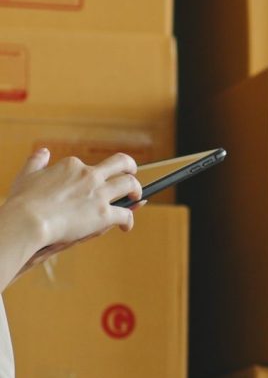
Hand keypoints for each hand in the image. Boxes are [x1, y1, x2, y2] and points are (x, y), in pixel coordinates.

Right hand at [0, 149, 144, 292]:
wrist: (27, 221)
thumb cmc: (23, 202)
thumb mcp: (27, 175)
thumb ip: (36, 162)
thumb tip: (43, 151)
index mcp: (73, 166)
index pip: (88, 166)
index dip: (91, 174)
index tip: (91, 181)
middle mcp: (90, 176)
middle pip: (121, 163)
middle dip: (130, 166)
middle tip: (132, 172)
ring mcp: (99, 194)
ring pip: (129, 185)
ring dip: (136, 190)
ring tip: (136, 196)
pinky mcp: (104, 214)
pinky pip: (125, 214)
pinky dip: (129, 220)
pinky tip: (126, 226)